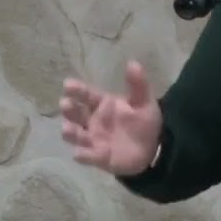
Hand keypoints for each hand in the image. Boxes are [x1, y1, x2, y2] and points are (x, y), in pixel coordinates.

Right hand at [60, 60, 162, 175]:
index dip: (76, 90)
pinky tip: (79, 153)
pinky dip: (83, 155)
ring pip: (76, 135)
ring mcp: (94, 140)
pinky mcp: (98, 157)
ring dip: (70, 132)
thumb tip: (133, 63)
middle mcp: (93, 121)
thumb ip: (138, 84)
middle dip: (69, 110)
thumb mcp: (143, 101)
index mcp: (102, 105)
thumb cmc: (144, 122)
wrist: (154, 148)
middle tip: (65, 104)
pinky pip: (88, 156)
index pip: (86, 95)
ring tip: (67, 129)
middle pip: (75, 114)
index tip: (67, 85)